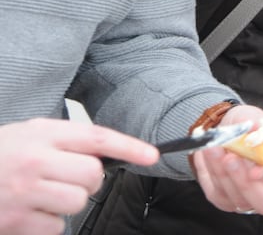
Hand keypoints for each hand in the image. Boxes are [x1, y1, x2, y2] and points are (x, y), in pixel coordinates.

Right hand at [0, 118, 157, 234]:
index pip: (96, 137)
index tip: (151, 155)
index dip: (128, 146)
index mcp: (41, 133)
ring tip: (46, 195)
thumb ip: (64, 141)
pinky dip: (48, 224)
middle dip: (89, 181)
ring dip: (68, 203)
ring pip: (77, 203)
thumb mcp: (29, 133)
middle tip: (69, 178)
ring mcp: (24, 192)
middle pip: (92, 175)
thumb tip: (102, 156)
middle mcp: (35, 160)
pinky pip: (55, 228)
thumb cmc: (0, 155)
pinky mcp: (16, 222)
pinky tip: (30, 212)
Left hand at [192, 105, 262, 215]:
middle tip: (229, 159)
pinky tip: (204, 156)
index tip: (255, 169)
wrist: (232, 131)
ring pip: (237, 199)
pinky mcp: (230, 202)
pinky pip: (217, 195)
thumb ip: (253, 125)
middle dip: (243, 181)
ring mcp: (253, 200)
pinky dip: (208, 174)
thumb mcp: (253, 117)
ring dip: (220, 173)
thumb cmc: (249, 125)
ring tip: (211, 148)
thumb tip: (254, 127)